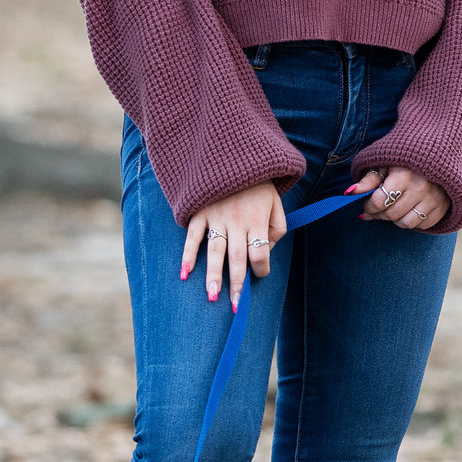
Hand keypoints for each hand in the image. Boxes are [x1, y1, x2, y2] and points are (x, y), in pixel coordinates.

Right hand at [183, 182, 288, 307]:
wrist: (234, 154)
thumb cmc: (258, 184)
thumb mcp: (276, 201)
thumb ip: (278, 227)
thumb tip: (267, 250)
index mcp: (257, 220)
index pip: (260, 253)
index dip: (261, 269)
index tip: (259, 274)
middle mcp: (237, 221)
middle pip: (237, 258)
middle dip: (237, 284)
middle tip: (235, 307)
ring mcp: (216, 217)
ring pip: (214, 251)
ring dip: (212, 275)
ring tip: (212, 296)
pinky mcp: (200, 213)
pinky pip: (193, 237)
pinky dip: (187, 255)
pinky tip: (184, 273)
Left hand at [348, 165, 448, 230]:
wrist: (438, 152)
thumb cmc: (405, 159)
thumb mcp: (385, 163)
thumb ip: (368, 179)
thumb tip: (349, 193)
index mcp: (404, 174)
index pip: (379, 201)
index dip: (368, 206)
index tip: (367, 203)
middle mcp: (421, 187)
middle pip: (391, 214)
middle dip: (379, 213)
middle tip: (378, 206)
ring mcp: (434, 199)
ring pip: (405, 223)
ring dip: (395, 219)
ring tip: (393, 207)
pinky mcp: (443, 207)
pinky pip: (422, 225)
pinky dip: (412, 220)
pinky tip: (409, 208)